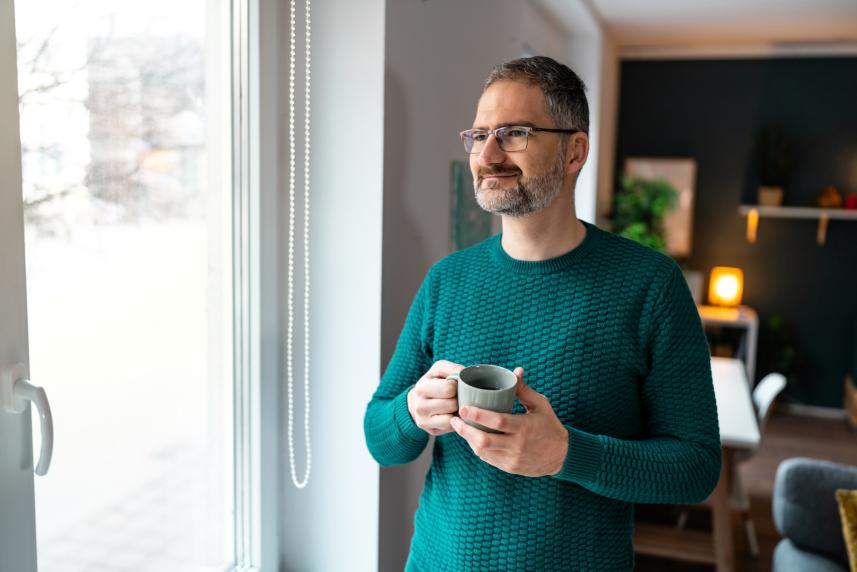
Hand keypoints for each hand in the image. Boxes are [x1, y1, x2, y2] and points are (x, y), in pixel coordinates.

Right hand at [407, 360, 463, 435]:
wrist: (417, 402)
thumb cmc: (433, 383)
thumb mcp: (438, 370)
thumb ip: (452, 368)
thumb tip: (465, 374)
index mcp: (421, 388)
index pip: (448, 389)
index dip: (456, 386)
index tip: (454, 385)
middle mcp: (420, 406)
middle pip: (451, 404)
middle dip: (457, 399)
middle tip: (456, 396)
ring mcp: (424, 421)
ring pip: (452, 419)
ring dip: (457, 411)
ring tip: (455, 405)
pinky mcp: (431, 431)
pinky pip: (451, 428)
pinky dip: (456, 421)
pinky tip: (453, 414)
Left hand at [450, 367, 568, 476]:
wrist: (561, 455)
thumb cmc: (550, 425)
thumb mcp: (540, 405)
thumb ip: (524, 390)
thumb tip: (515, 371)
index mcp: (524, 427)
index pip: (497, 421)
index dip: (478, 415)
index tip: (464, 408)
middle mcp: (517, 445)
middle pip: (484, 440)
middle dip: (465, 430)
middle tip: (455, 418)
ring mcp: (512, 458)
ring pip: (482, 451)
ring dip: (468, 439)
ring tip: (460, 427)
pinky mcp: (509, 467)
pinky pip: (488, 458)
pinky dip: (477, 448)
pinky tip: (472, 438)